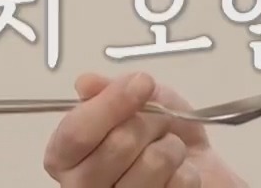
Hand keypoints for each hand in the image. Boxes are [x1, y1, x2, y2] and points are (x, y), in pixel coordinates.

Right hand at [43, 70, 246, 186]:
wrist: (194, 162)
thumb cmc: (160, 132)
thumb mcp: (139, 100)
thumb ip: (112, 90)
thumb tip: (87, 83)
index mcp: (67, 155)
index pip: (77, 132)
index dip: (111, 103)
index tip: (141, 82)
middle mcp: (82, 185)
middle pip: (119, 144)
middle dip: (151, 122)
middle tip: (160, 122)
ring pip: (153, 162)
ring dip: (171, 146)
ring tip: (169, 148)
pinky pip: (179, 182)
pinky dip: (188, 170)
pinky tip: (177, 173)